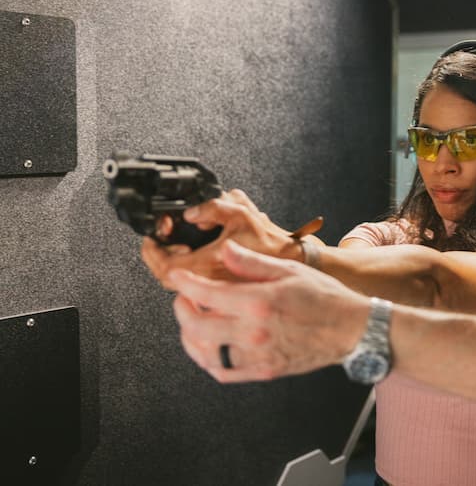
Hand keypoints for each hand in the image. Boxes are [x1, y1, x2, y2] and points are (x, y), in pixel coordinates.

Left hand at [141, 189, 298, 288]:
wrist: (293, 262)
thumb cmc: (272, 244)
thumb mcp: (242, 214)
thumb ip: (213, 208)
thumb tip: (192, 213)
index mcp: (210, 267)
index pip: (165, 268)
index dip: (152, 251)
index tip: (152, 237)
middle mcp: (210, 285)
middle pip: (167, 280)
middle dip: (160, 258)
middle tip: (166, 240)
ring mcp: (216, 294)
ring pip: (180, 287)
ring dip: (174, 266)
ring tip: (182, 248)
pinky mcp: (222, 297)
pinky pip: (195, 291)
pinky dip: (189, 275)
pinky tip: (199, 260)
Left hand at [168, 240, 368, 382]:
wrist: (352, 329)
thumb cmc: (325, 297)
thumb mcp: (289, 270)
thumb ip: (252, 262)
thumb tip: (225, 250)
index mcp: (259, 302)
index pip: (206, 294)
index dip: (185, 283)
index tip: (178, 277)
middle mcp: (254, 332)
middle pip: (196, 326)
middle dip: (182, 309)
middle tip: (185, 298)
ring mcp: (257, 355)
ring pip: (204, 353)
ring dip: (191, 336)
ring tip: (195, 321)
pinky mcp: (264, 371)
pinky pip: (224, 372)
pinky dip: (209, 360)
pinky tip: (211, 346)